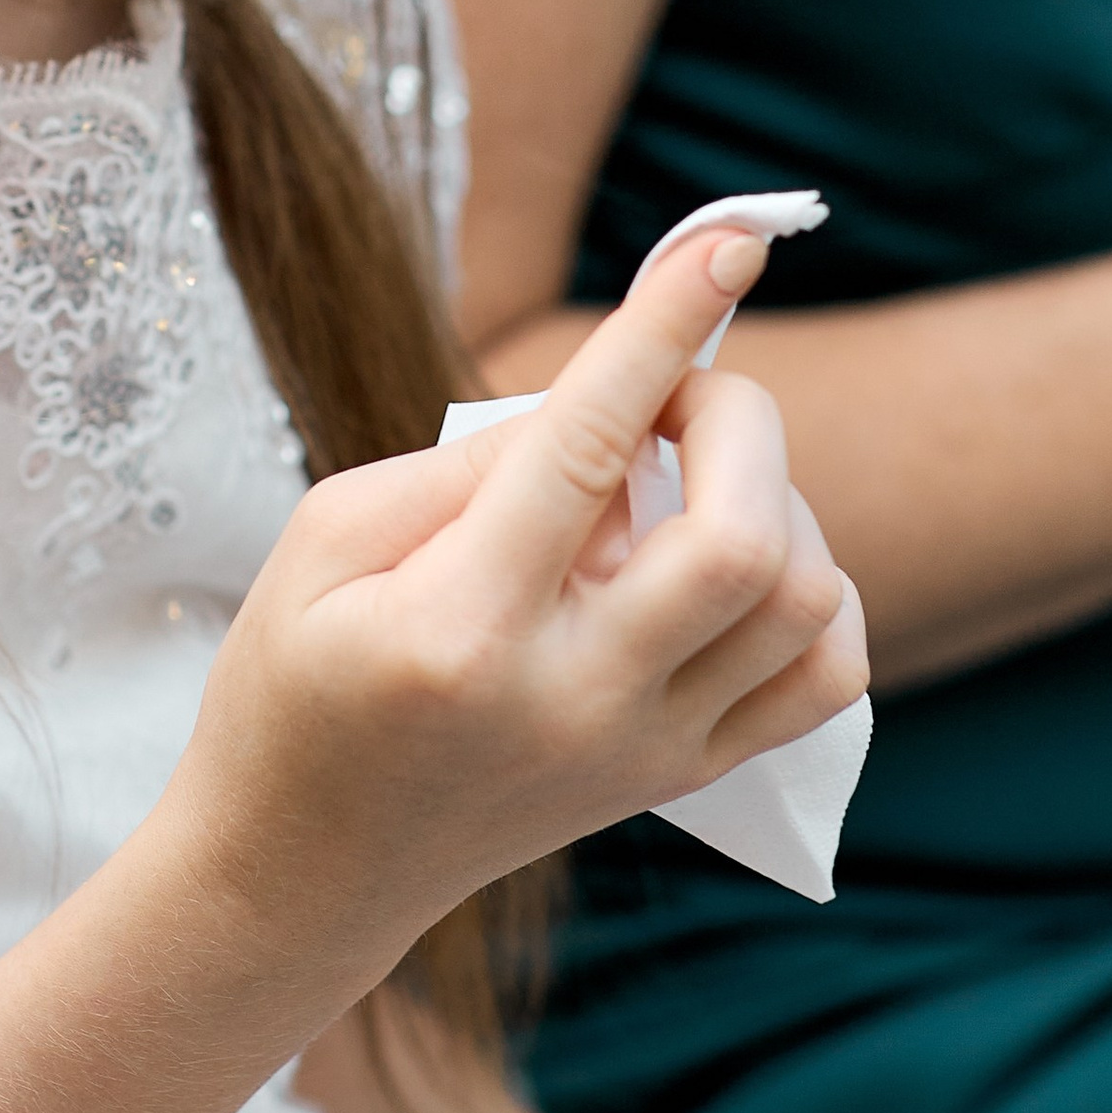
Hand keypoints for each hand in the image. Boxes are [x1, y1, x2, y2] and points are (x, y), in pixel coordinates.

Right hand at [172, 224, 867, 980]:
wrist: (301, 870)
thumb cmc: (289, 687)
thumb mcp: (322, 542)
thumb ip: (465, 465)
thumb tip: (605, 406)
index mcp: (461, 628)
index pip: (589, 452)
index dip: (661, 330)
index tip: (726, 242)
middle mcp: (572, 697)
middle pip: (742, 538)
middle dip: (727, 419)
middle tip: (658, 399)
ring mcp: (640, 749)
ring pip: (802, 602)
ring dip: (772, 501)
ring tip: (680, 487)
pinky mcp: (677, 777)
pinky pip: (822, 679)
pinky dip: (810, 595)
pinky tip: (731, 565)